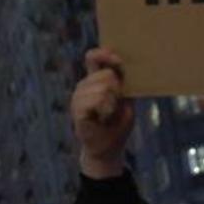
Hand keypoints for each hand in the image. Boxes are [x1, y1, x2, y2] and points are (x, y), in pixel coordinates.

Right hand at [72, 48, 134, 179]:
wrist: (108, 149)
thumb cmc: (117, 124)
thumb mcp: (126, 99)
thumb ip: (124, 81)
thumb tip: (124, 64)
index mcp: (94, 80)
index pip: (93, 57)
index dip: (105, 54)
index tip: (119, 61)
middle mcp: (84, 86)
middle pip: (106, 74)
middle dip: (118, 90)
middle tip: (115, 107)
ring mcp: (78, 97)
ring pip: (103, 87)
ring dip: (112, 102)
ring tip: (108, 114)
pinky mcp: (77, 110)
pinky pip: (96, 100)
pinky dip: (105, 109)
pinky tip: (103, 117)